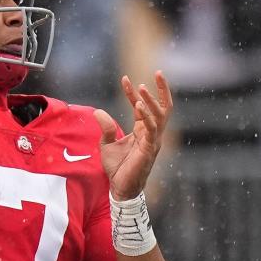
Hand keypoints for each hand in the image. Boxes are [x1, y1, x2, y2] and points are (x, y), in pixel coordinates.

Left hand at [94, 72, 173, 200]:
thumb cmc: (117, 168)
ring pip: (160, 115)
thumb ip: (106, 128)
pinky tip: (138, 105)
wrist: (120, 188)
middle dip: (162, 89)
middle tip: (158, 72)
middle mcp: (151, 133)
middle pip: (163, 107)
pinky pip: (151, 129)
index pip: (142, 106)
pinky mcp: (149, 149)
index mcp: (143, 130)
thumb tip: (97, 111)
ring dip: (151, 100)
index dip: (133, 92)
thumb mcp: (107, 144)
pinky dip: (146, 116)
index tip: (124, 78)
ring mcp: (152, 140)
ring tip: (142, 86)